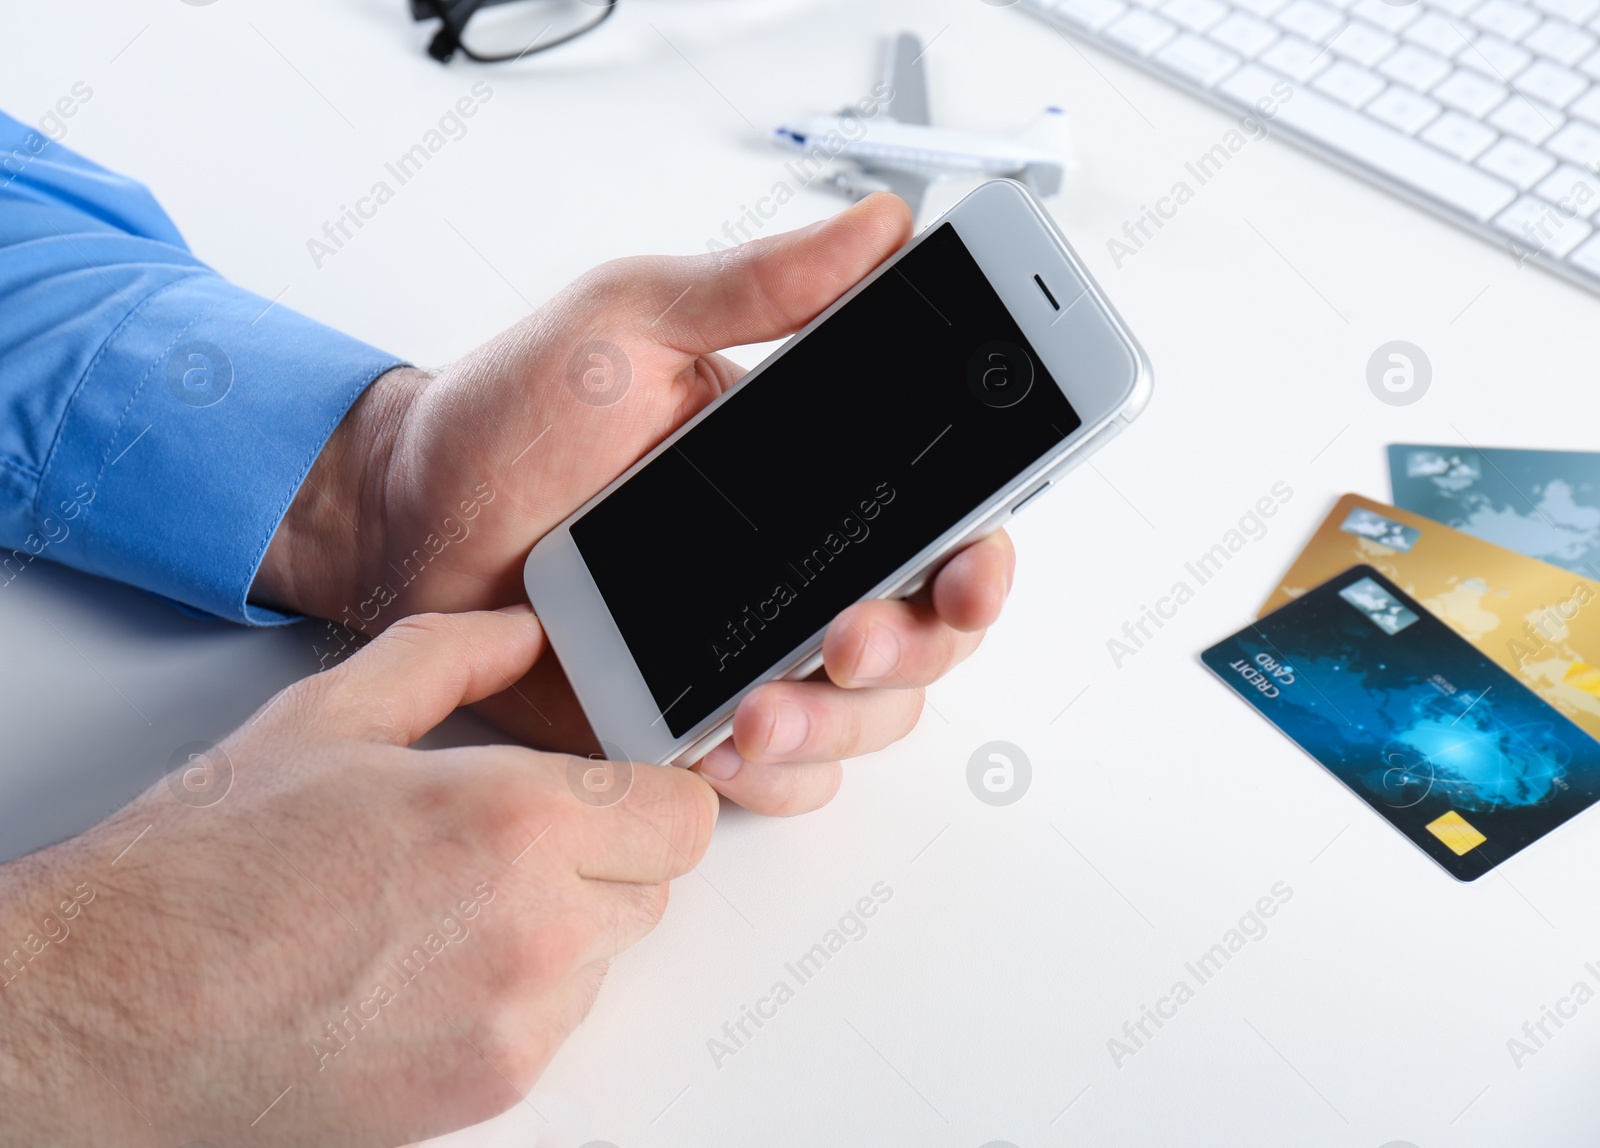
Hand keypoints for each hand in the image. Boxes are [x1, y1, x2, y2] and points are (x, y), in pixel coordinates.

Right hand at [0, 608, 715, 1147]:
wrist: (116, 1007)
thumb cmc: (206, 869)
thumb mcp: (333, 714)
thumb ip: (456, 653)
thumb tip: (526, 633)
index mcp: (515, 818)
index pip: (682, 813)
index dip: (651, 793)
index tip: (615, 788)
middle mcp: (537, 927)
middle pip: (655, 884)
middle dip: (602, 852)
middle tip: (505, 837)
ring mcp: (519, 1020)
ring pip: (608, 955)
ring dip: (562, 924)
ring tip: (447, 903)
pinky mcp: (492, 1086)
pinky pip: (556, 1023)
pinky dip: (518, 994)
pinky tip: (426, 965)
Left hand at [253, 194, 1015, 814]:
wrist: (410, 522)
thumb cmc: (513, 417)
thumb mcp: (630, 323)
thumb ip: (757, 288)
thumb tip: (881, 228)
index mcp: (814, 476)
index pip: (944, 520)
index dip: (982, 553)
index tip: (973, 564)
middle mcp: (804, 568)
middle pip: (927, 634)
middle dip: (912, 649)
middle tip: (847, 638)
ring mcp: (756, 648)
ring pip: (867, 715)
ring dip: (838, 722)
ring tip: (759, 709)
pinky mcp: (698, 715)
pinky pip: (783, 773)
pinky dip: (775, 775)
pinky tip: (723, 746)